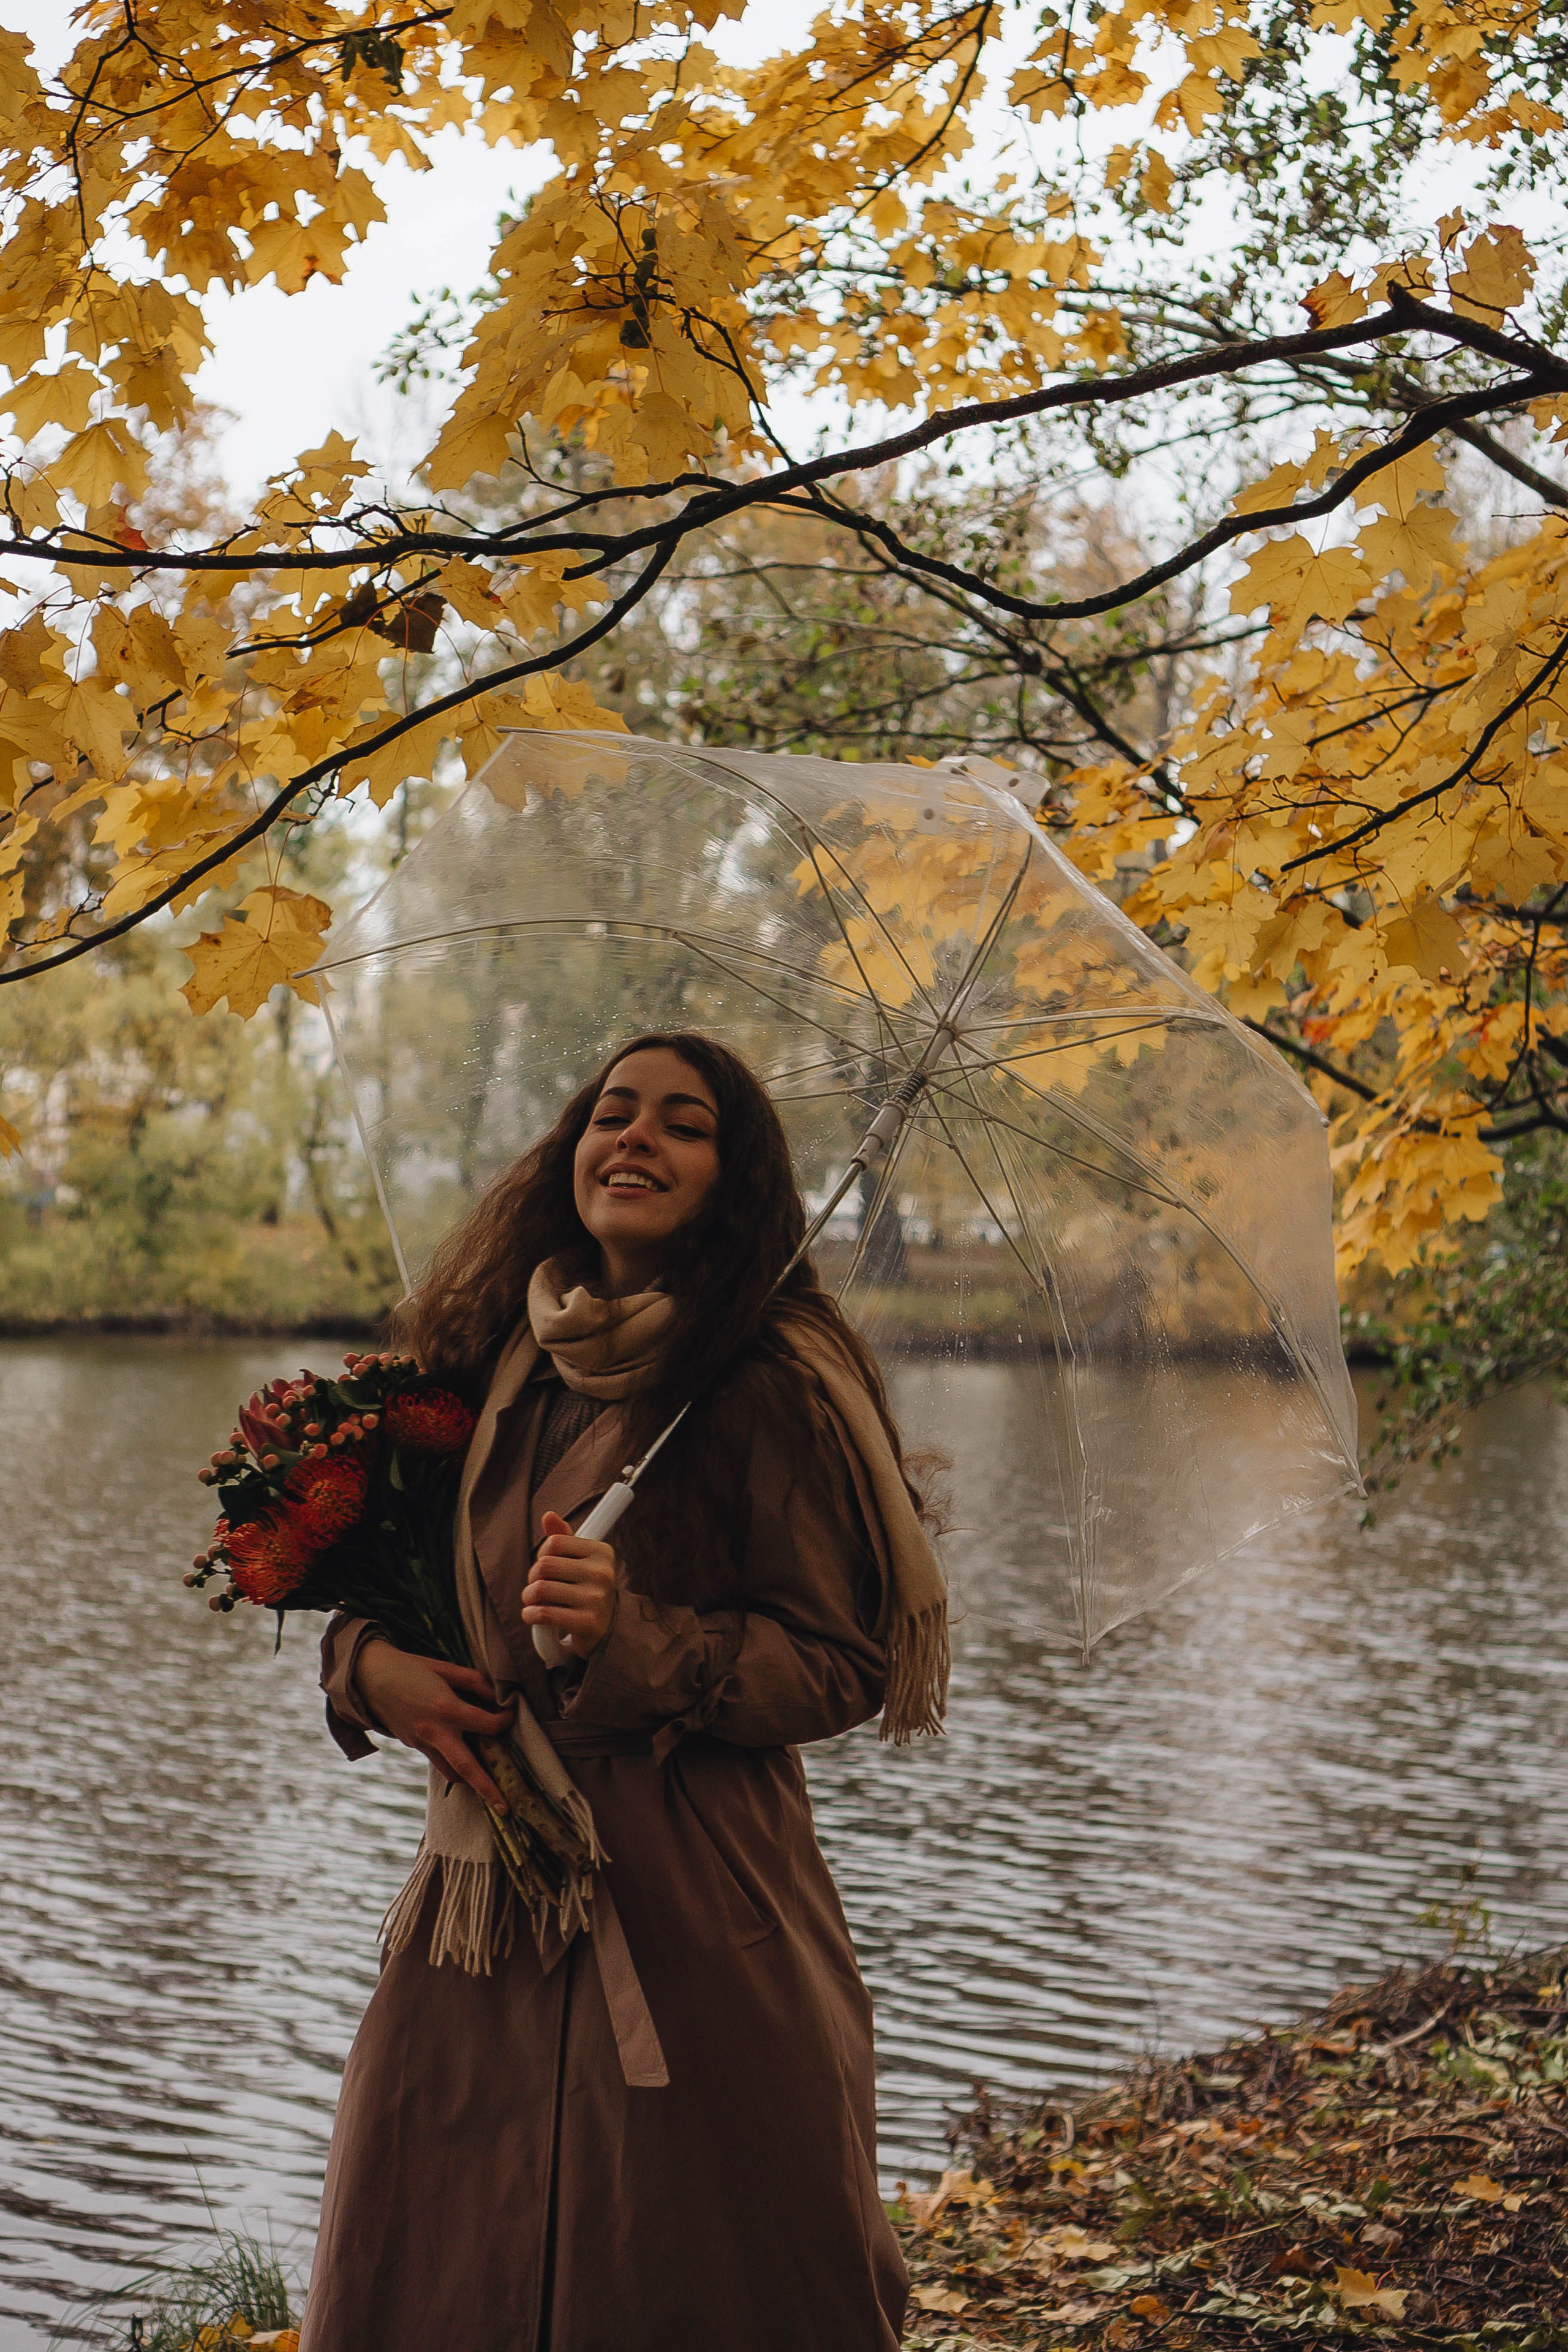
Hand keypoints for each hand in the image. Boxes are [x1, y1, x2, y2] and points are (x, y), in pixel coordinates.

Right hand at [354, 1641, 515, 1813]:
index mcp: (446, 1709)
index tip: (511, 1717)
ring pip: (450, 1772)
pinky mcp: (412, 1746)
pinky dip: (452, 1764)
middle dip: (487, 1789)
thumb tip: (496, 1695)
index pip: (485, 1725)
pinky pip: (437, 1761)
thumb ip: (473, 1681)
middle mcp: (434, 1732)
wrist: (369, 1678)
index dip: (504, 1722)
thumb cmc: (410, 1668)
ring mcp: (421, 1743)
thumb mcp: (445, 1668)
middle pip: (466, 1768)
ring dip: (469, 1780)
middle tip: (505, 1809)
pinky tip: (463, 1757)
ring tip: (487, 1785)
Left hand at [522, 1510, 618, 1658]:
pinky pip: (545, 1614)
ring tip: (532, 1601)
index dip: (542, 1554)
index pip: (554, 1543)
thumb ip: (563, 1537)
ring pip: (541, 1589)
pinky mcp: (587, 1623)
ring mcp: (596, 1599)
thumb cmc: (586, 1587)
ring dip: (528, 1597)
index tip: (545, 1566)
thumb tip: (548, 1516)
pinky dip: (530, 1615)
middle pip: (545, 1565)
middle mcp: (603, 1573)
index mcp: (602, 1552)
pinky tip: (531, 1615)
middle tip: (536, 1586)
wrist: (606, 1626)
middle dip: (533, 1577)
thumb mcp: (580, 1560)